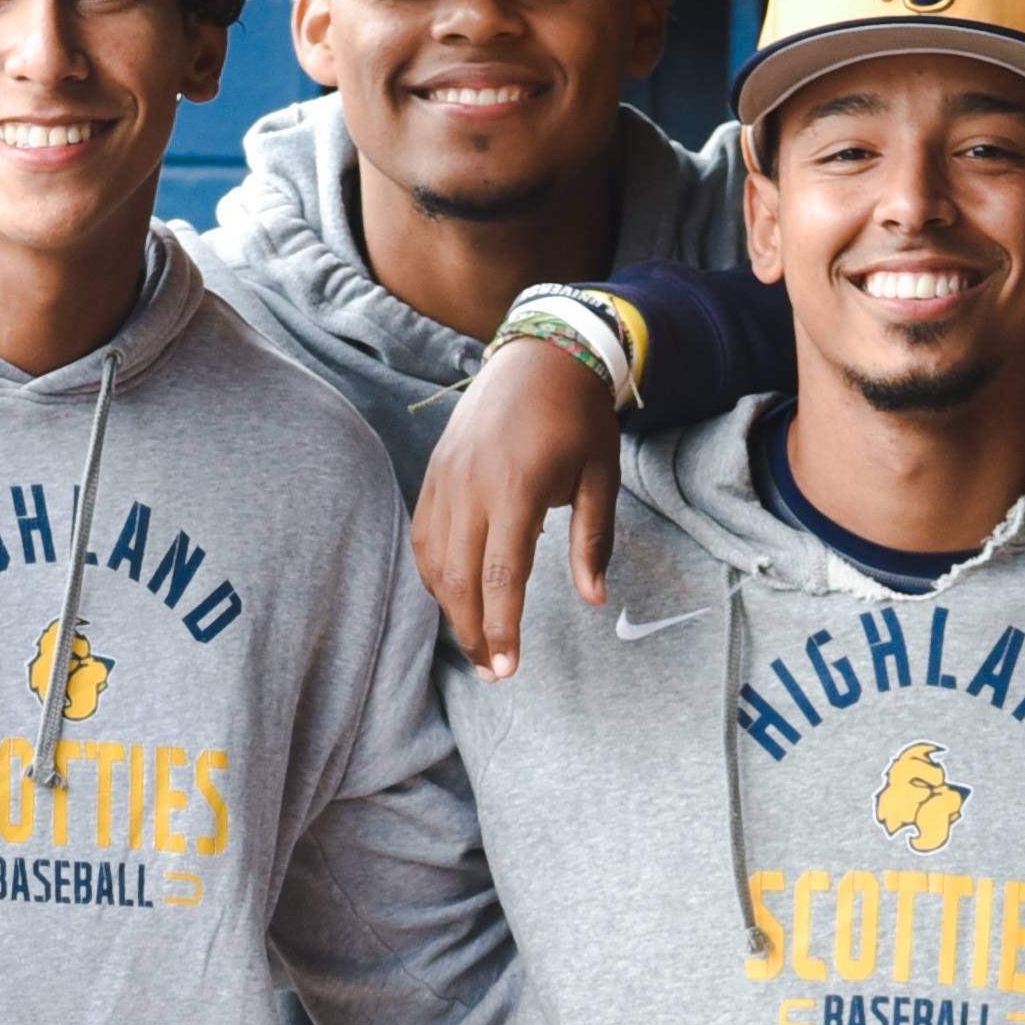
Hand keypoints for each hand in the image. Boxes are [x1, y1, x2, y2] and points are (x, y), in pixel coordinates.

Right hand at [406, 337, 626, 682]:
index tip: (507, 668)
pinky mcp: (435, 472)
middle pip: (459, 579)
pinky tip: (453, 595)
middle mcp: (471, 486)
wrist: (540, 352)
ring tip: (475, 642)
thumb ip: (593, 539)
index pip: (501, 576)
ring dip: (450, 608)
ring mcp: (446, 478)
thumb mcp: (601, 475)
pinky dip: (434, 572)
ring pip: (434, 561)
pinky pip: (423, 534)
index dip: (501, 628)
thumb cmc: (579, 417)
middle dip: (471, 632)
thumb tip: (594, 598)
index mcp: (516, 488)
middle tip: (492, 672)